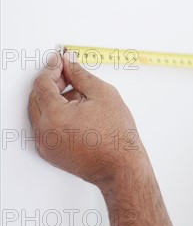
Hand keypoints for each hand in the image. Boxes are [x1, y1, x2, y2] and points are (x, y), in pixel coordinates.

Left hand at [28, 51, 148, 186]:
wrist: (121, 166)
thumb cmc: (117, 136)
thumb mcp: (103, 95)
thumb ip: (81, 75)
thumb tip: (69, 62)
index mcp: (55, 116)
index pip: (42, 83)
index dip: (52, 68)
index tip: (59, 60)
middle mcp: (44, 132)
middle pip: (36, 97)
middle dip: (51, 82)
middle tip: (68, 73)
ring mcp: (45, 144)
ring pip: (40, 112)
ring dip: (53, 98)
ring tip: (79, 95)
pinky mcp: (50, 152)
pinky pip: (45, 126)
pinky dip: (55, 115)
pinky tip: (77, 111)